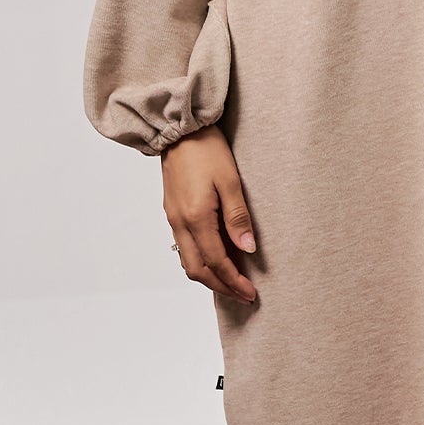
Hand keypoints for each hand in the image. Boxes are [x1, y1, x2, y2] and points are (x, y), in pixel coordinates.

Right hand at [162, 125, 258, 303]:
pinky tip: (216, 258)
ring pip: (188, 261)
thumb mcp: (230, 182)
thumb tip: (248, 249)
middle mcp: (180, 223)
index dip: (234, 281)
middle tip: (243, 295)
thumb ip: (238, 218)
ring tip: (232, 281)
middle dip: (221, 287)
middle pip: (197, 270)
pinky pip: (184, 247)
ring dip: (209, 277)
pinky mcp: (172, 211)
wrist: (179, 130)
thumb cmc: (207, 150)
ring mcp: (173, 218)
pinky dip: (200, 261)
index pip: (216, 262)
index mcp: (196, 218)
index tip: (251, 293)